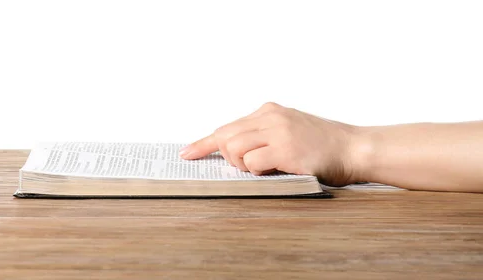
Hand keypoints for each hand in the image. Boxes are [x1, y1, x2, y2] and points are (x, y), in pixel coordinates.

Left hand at [179, 102, 360, 186]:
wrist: (355, 148)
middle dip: (228, 158)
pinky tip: (278, 169)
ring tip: (269, 167)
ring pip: (235, 150)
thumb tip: (231, 152)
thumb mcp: (288, 130)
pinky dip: (258, 172)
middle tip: (249, 167)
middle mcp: (270, 116)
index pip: (227, 127)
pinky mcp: (285, 149)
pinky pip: (252, 163)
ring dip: (245, 166)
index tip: (187, 154)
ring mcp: (278, 131)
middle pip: (226, 138)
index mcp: (268, 111)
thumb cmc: (322, 145)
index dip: (204, 143)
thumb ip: (261, 136)